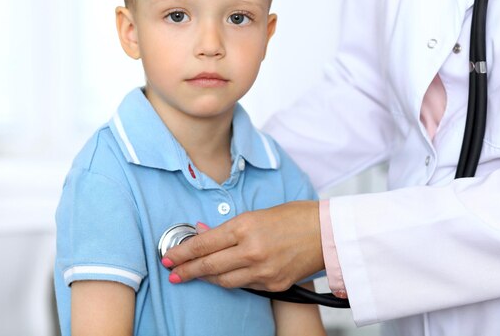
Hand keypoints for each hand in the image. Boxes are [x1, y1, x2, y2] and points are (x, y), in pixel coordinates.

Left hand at [163, 201, 323, 291]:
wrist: (329, 233)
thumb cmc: (297, 216)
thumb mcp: (259, 213)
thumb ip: (230, 227)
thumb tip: (205, 232)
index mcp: (246, 226)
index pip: (204, 243)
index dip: (183, 252)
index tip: (170, 256)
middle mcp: (251, 250)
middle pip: (209, 265)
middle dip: (187, 269)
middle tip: (172, 272)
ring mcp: (263, 270)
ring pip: (224, 281)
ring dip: (207, 278)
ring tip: (195, 275)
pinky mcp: (273, 284)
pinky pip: (245, 286)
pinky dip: (232, 281)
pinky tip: (225, 277)